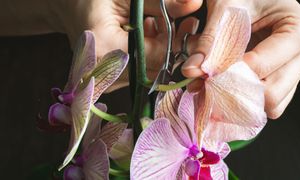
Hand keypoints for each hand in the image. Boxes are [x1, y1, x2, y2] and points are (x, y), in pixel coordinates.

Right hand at [57, 0, 201, 90]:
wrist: (69, 8)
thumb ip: (162, 3)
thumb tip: (194, 3)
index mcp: (104, 45)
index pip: (154, 55)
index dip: (176, 42)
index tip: (190, 25)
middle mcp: (103, 70)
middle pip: (154, 66)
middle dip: (172, 45)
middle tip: (183, 24)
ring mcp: (106, 80)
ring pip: (149, 70)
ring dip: (161, 49)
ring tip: (157, 23)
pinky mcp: (110, 81)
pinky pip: (139, 72)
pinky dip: (149, 54)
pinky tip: (144, 34)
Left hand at [180, 0, 299, 118]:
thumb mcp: (227, 7)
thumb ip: (210, 38)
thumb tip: (193, 70)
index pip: (261, 66)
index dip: (229, 72)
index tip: (206, 71)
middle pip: (271, 93)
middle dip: (233, 90)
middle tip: (206, 82)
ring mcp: (295, 70)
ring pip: (270, 104)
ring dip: (237, 99)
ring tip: (215, 82)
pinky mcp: (283, 81)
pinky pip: (266, 104)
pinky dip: (243, 101)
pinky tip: (226, 86)